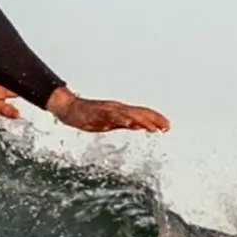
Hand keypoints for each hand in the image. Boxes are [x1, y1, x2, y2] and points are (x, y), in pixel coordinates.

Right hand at [45, 87, 169, 133]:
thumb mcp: (110, 122)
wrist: (69, 109)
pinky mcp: (99, 113)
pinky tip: (131, 124)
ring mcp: (109, 110)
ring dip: (142, 120)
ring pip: (129, 114)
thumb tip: (139, 126)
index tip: (167, 126)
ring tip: (154, 128)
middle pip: (139, 113)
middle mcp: (117, 108)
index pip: (142, 113)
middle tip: (167, 127)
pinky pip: (113, 116)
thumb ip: (124, 123)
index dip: (155, 119)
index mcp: (120, 111)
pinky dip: (123, 119)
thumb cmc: (88, 116)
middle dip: (154, 120)